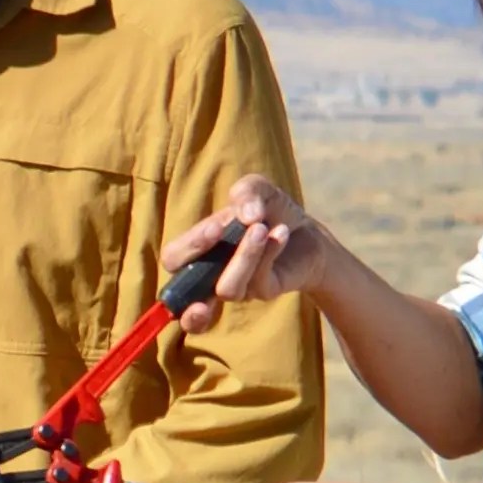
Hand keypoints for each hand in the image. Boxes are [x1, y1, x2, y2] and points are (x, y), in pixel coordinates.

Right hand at [158, 175, 334, 307]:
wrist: (308, 232)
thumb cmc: (271, 212)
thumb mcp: (258, 190)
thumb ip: (247, 190)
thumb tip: (247, 215)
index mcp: (199, 251)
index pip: (174, 259)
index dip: (187, 247)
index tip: (215, 226)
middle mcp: (212, 275)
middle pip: (182, 290)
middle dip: (197, 255)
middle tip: (218, 228)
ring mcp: (237, 288)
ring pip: (226, 289)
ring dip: (244, 254)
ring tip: (262, 227)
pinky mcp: (263, 292)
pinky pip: (258, 280)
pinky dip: (269, 252)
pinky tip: (283, 232)